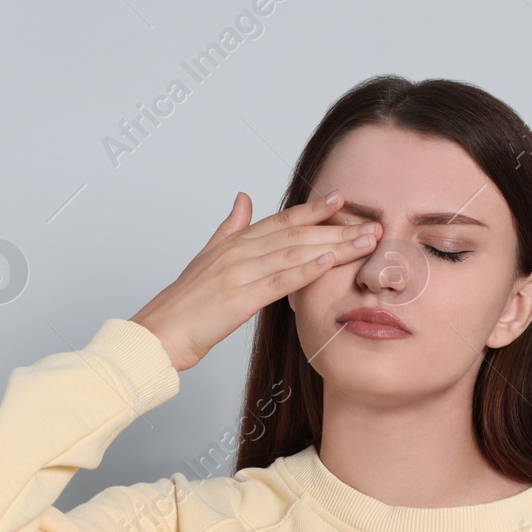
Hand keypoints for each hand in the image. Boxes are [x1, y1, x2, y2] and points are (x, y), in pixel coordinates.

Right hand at [129, 189, 381, 371]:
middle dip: (336, 228)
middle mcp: (239, 252)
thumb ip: (229, 227)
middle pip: (296, 234)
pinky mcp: (239, 298)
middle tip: (372, 224)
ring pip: (294, 252)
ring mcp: (239, 273)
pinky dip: (305, 269)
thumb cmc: (183, 304)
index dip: (313, 209)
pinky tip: (329, 261)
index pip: (281, 220)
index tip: (342, 199)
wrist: (158, 333)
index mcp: (234, 243)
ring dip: (333, 245)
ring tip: (364, 241)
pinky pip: (278, 281)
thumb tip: (243, 198)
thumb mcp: (207, 256)